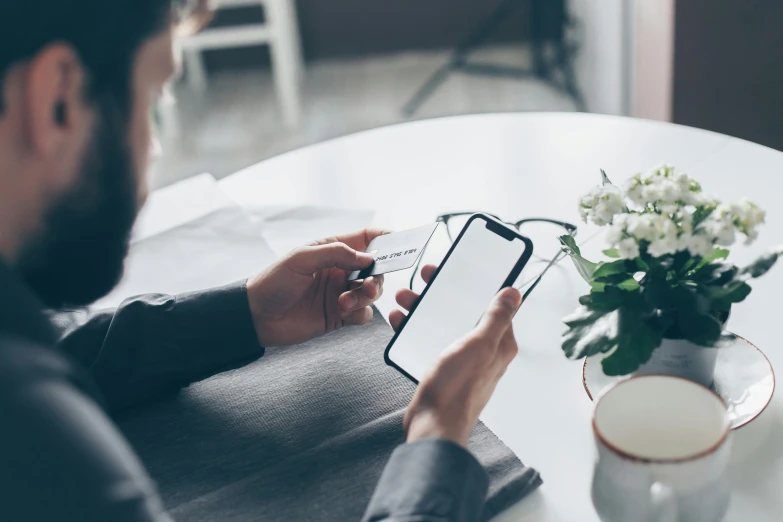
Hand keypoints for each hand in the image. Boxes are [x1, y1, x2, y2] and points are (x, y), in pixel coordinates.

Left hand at [246, 229, 387, 346]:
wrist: (257, 316)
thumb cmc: (274, 281)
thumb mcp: (302, 258)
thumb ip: (336, 253)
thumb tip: (368, 257)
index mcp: (332, 250)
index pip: (365, 239)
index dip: (384, 238)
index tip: (400, 242)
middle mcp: (340, 271)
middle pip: (375, 269)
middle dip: (377, 277)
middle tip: (368, 286)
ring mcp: (341, 293)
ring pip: (372, 293)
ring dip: (366, 297)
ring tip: (346, 302)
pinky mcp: (339, 315)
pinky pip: (364, 314)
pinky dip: (360, 313)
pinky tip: (343, 313)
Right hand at [391, 265, 520, 446]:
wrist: (432, 425)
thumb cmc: (457, 389)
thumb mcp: (479, 345)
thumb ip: (497, 318)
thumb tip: (514, 294)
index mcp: (498, 343)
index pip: (492, 304)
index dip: (476, 284)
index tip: (457, 268)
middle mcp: (482, 351)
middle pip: (464, 310)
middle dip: (443, 292)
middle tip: (425, 278)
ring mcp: (462, 360)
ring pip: (443, 323)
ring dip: (424, 307)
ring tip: (405, 298)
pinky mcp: (443, 368)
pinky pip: (429, 339)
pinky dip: (415, 328)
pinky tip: (401, 321)